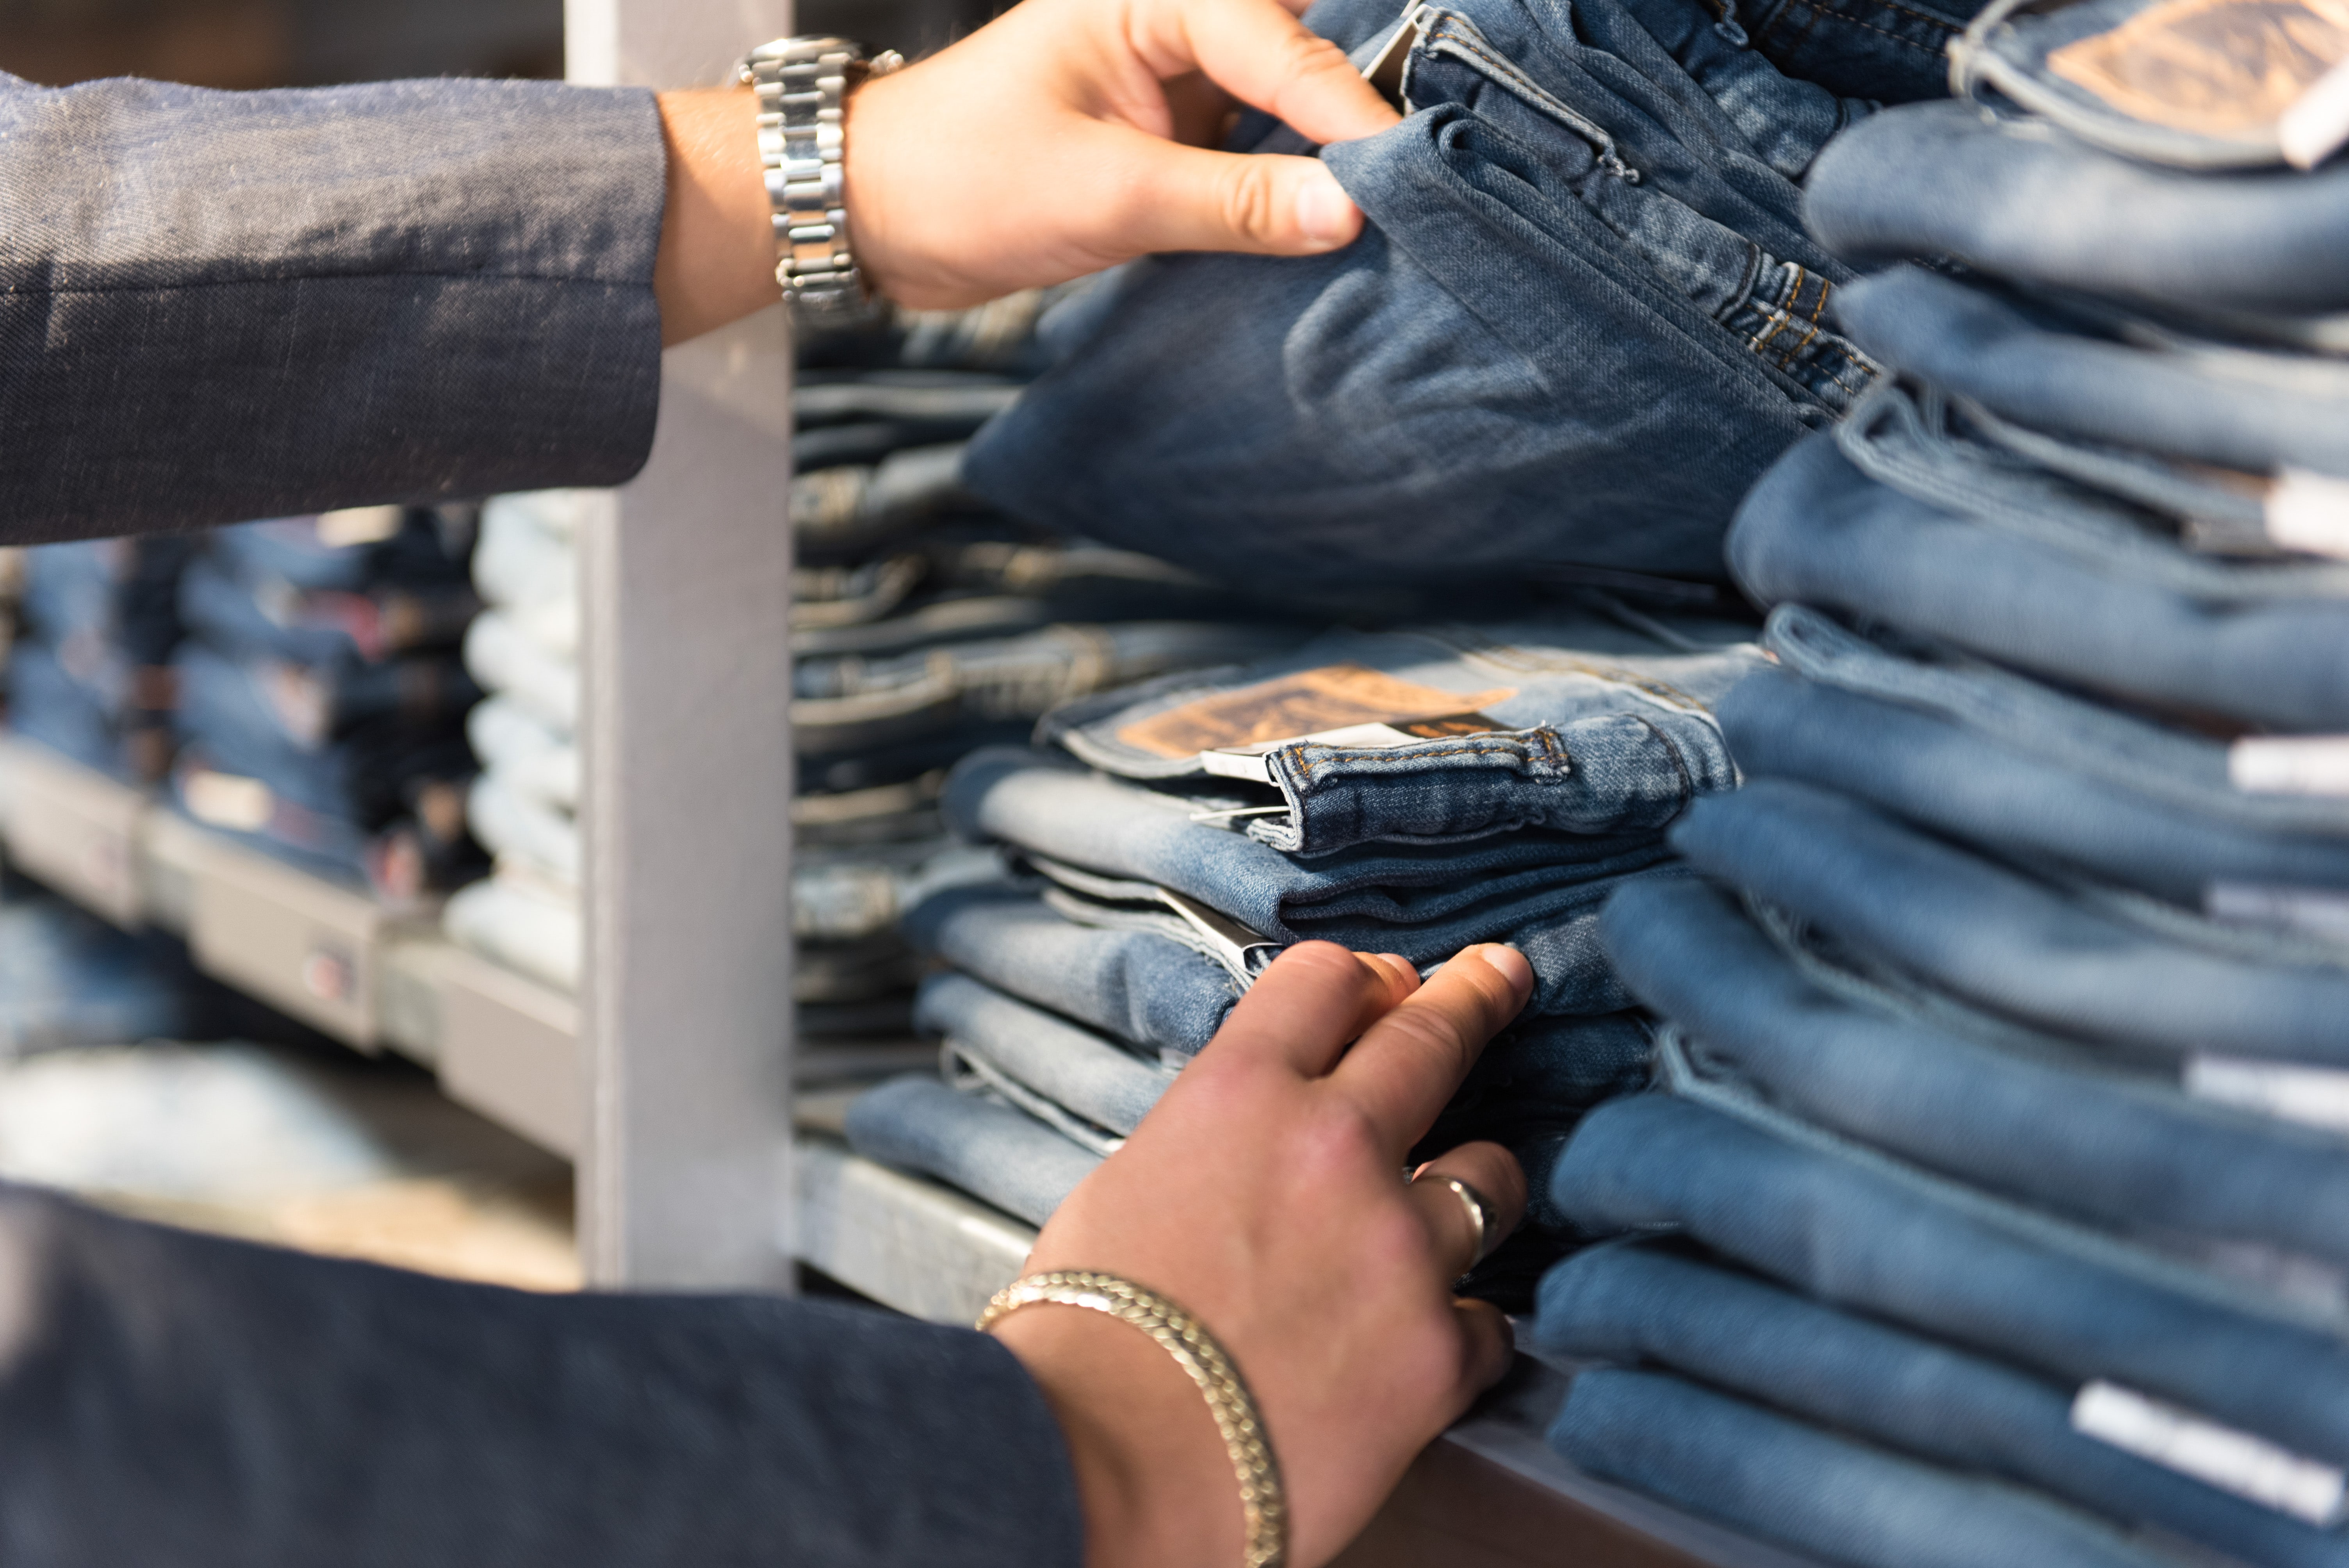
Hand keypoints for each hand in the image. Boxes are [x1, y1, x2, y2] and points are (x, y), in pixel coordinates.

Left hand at [845, 0, 1403, 308]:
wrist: (878, 213)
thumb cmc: (961, 178)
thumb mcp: (1103, 196)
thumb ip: (1230, 205)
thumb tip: (1346, 211)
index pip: (1283, 43)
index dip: (1346, 111)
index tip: (1402, 176)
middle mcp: (1176, 22)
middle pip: (1307, 51)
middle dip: (1362, 113)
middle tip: (1431, 178)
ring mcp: (1181, 82)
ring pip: (1294, 107)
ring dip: (1337, 157)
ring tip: (1405, 209)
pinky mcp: (1178, 139)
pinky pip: (1262, 156)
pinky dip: (1300, 191)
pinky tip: (1341, 228)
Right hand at [989, 941, 1532, 1567]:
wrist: (1100, 1470)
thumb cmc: (1085, 1342)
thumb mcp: (1125, 1187)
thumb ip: (1214, 1139)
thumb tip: (1254, 1133)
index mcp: (1239, 1097)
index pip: (1326, 982)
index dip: (1365, 978)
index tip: (1391, 983)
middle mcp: (1333, 1149)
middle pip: (1432, 1036)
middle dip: (1474, 996)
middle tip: (1500, 978)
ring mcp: (1399, 1247)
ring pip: (1489, 1178)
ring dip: (1472, 1186)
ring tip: (1459, 1203)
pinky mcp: (1438, 1350)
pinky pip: (1490, 1319)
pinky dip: (1462, 1328)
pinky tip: (1424, 1343)